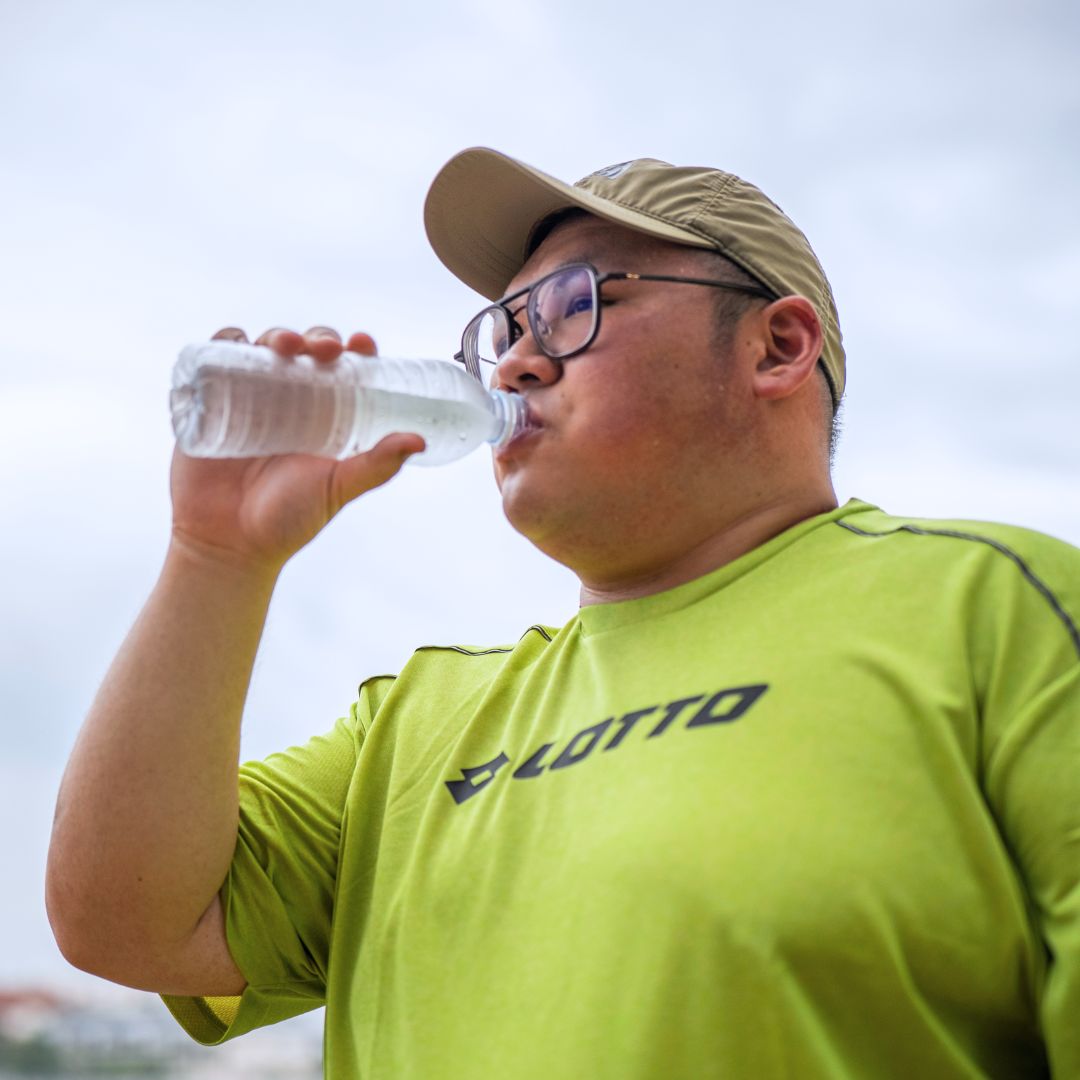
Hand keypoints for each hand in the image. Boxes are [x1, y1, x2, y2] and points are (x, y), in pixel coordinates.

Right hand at [169, 325, 425, 574]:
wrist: (229, 545)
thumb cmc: (289, 520)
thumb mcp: (337, 488)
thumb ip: (376, 466)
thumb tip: (418, 441)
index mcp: (325, 415)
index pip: (344, 368)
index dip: (355, 349)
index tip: (363, 345)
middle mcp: (288, 400)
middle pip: (305, 350)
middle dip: (317, 339)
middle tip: (324, 350)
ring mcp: (247, 397)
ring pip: (262, 348)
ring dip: (274, 335)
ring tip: (284, 347)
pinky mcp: (208, 402)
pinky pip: (212, 361)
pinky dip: (222, 343)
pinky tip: (234, 342)